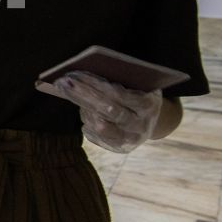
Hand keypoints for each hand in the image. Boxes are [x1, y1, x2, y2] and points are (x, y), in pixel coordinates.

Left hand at [36, 72, 161, 153]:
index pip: (119, 94)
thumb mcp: (141, 85)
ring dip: (83, 108)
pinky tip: (83, 109)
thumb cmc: (142, 94)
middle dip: (83, 95)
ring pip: (100, 125)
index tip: (75, 72)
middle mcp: (140, 125)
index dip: (95, 84)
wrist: (157, 121)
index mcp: (148, 105)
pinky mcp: (120, 149)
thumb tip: (87, 72)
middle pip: (107, 110)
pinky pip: (96, 135)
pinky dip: (87, 120)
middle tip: (63, 82)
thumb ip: (123, 79)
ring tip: (69, 91)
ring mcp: (131, 140)